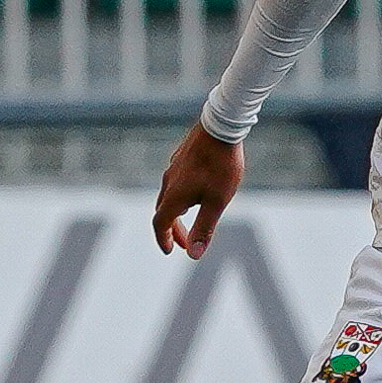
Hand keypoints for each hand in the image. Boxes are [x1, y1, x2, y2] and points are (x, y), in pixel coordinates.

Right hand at [152, 122, 243, 257]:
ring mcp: (174, 168)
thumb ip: (204, 228)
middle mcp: (169, 182)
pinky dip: (181, 196)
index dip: (163, 239)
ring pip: (169, 196)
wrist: (221, 127)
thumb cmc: (221, 166)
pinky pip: (176, 182)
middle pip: (164, 212)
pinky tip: (197, 193)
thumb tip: (193, 255)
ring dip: (177, 213)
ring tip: (192, 219)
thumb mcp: (217, 202)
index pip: (160, 224)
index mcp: (174, 196)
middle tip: (187, 243)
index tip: (170, 250)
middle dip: (173, 230)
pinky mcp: (182, 158)